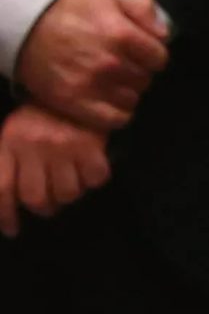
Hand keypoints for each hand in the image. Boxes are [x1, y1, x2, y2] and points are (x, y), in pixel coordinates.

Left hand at [0, 103, 113, 235]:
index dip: (5, 216)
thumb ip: (5, 165)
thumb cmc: (39, 115)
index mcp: (10, 144)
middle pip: (35, 198)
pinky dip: (94, 181)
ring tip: (69, 185)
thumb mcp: (12, 135)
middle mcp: (34, 147)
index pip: (2, 190)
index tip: (12, 230)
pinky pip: (95, 179)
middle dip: (43, 208)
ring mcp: (64, 146)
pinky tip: (89, 172)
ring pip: (67, 193)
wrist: (74, 83)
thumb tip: (5, 201)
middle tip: (48, 204)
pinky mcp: (91, 144)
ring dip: (68, 195)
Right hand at [16, 0, 168, 127]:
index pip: (159, 58)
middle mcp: (109, 64)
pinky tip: (110, 101)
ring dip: (128, 91)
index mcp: (121, 35)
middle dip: (140, 72)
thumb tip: (164, 34)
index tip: (143, 53)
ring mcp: (91, 86)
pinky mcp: (74, 103)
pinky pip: (113, 120)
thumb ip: (143, 8)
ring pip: (132, 100)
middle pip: (145, 79)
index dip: (154, 55)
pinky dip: (117, 113)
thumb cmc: (71, 8)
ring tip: (115, 81)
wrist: (26, 27)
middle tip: (125, 65)